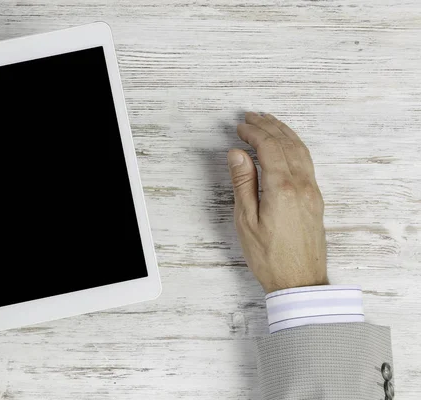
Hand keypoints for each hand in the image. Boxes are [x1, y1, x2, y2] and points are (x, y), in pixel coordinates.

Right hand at [228, 112, 327, 292]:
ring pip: (300, 150)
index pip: (269, 147)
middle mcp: (301, 184)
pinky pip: (307, 161)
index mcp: (282, 188)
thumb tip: (237, 153)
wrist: (299, 281)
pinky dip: (295, 145)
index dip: (254, 133)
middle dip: (268, 126)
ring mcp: (312, 191)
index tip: (240, 127)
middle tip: (251, 116)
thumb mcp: (246, 220)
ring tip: (269, 122)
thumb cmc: (269, 256)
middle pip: (286, 144)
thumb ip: (243, 183)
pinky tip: (287, 145)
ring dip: (284, 132)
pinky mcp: (315, 199)